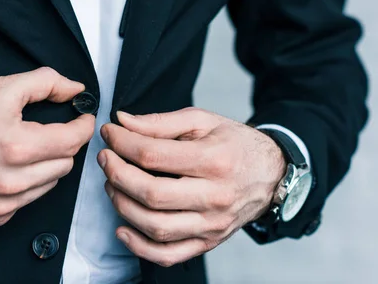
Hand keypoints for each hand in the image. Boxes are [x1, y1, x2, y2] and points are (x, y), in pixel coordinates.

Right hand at [0, 67, 94, 226]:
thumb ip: (46, 83)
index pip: (72, 141)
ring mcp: (1, 203)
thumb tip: (75, 89)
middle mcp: (10, 182)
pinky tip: (11, 168)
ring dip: (47, 165)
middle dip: (63, 143)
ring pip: (50, 184)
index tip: (82, 118)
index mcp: (15, 147)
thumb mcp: (2, 88)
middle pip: (65, 163)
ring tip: (26, 148)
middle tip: (50, 129)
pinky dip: (28, 184)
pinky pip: (29, 200)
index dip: (83, 126)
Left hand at [98, 108, 285, 266]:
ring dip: (122, 206)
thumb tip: (122, 122)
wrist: (271, 173)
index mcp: (214, 160)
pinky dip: (140, 247)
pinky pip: (169, 256)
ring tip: (112, 185)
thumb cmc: (234, 144)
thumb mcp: (202, 120)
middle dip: (117, 174)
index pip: (153, 155)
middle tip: (106, 158)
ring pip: (156, 226)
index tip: (108, 133)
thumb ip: (161, 121)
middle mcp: (215, 196)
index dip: (122, 143)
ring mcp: (212, 224)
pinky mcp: (208, 242)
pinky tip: (123, 229)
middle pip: (151, 193)